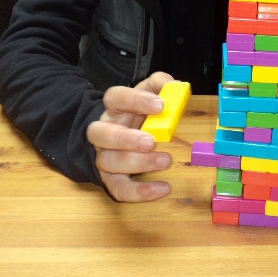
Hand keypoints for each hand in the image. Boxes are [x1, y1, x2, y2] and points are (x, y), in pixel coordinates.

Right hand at [86, 72, 173, 202]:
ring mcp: (104, 156)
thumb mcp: (149, 93)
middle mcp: (103, 131)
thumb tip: (176, 86)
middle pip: (101, 133)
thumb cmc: (141, 114)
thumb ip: (161, 84)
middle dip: (126, 138)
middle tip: (151, 141)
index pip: (115, 98)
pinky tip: (162, 188)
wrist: (124, 136)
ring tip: (164, 161)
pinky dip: (139, 192)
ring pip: (108, 161)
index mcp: (114, 108)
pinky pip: (118, 188)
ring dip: (136, 163)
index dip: (135, 100)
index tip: (160, 105)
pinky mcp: (110, 178)